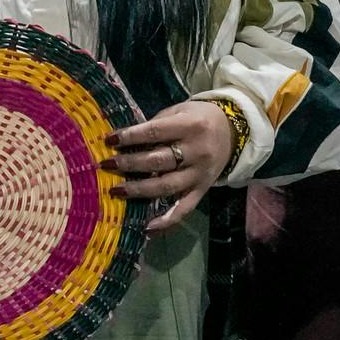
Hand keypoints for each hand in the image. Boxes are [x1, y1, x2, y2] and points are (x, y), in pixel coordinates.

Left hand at [109, 100, 234, 235]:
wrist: (233, 131)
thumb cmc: (198, 118)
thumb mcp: (179, 111)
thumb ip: (156, 125)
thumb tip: (124, 141)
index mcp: (189, 126)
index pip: (154, 132)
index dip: (130, 137)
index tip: (109, 140)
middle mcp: (196, 152)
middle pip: (158, 161)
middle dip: (129, 164)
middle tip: (106, 165)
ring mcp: (199, 174)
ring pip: (166, 186)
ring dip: (139, 190)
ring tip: (116, 190)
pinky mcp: (202, 190)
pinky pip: (184, 208)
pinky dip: (166, 220)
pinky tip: (147, 228)